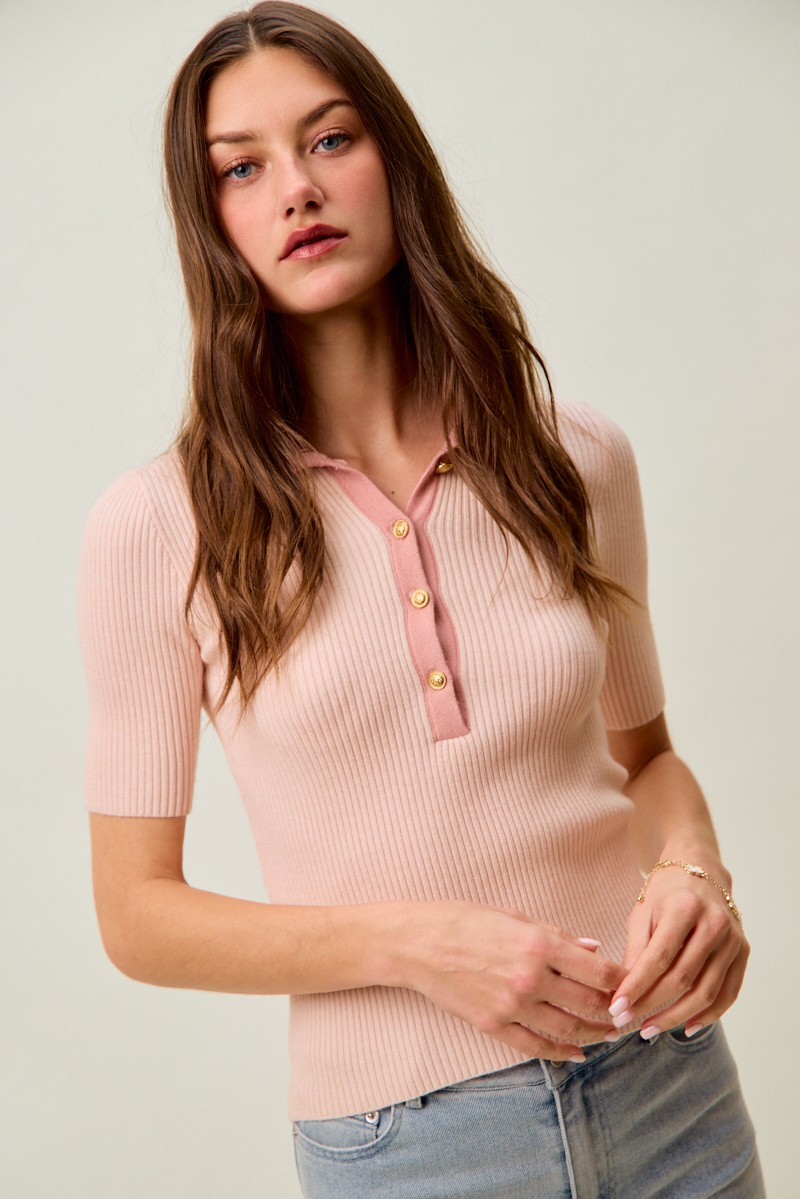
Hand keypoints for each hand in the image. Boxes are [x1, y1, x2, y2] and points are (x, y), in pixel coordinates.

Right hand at [406, 901, 624, 1060]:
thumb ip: (557, 935)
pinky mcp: (494, 1024)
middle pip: (589, 1003)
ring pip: (568, 1029)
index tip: (632, 982)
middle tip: (628, 1012)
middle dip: (613, 1010)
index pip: (597, 970)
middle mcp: (530, 977)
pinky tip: (575, 1052)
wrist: (418, 943)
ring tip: (608, 1033)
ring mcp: (511, 1005)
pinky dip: (560, 1051)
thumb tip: (593, 948)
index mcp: (538, 944)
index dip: (621, 979)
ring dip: (594, 1034)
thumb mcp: (513, 916)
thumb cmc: (464, 920)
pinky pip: (535, 1045)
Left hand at [608, 864, 748, 1036]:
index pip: (659, 958)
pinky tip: (686, 1027)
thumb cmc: (666, 893)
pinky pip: (727, 994)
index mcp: (685, 908)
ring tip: (649, 1028)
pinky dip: (708, 1016)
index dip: (637, 986)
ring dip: (676, 1016)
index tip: (616, 1007)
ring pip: (706, 992)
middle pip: (682, 978)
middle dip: (651, 1005)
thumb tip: (624, 992)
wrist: (701, 871)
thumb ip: (636, 950)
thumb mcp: (643, 912)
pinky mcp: (743, 953)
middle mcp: (715, 924)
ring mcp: (733, 940)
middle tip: (626, 1021)